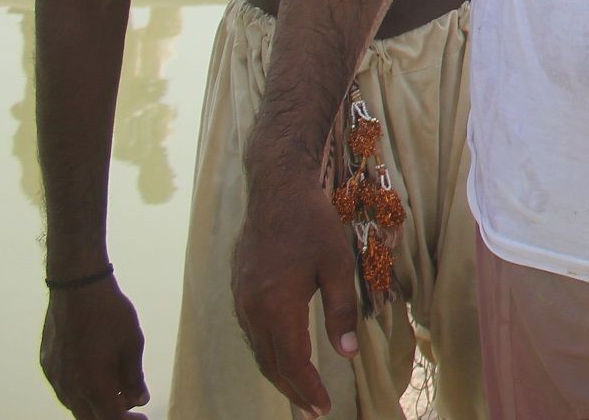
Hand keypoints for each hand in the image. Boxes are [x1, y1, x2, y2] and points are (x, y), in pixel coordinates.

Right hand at [40, 279, 148, 419]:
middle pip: (90, 418)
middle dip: (111, 416)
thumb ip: (134, 377)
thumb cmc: (110, 313)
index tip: (142, 418)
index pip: (111, 419)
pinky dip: (81, 392)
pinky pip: (64, 389)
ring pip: (75, 406)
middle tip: (130, 410)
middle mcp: (70, 388)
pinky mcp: (47, 366)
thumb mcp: (133, 344)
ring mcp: (55, 378)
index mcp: (94, 385)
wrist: (77, 287)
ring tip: (117, 393)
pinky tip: (96, 378)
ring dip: (95, 405)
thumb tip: (139, 400)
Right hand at [232, 161, 362, 415]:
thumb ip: (342, 311)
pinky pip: (253, 333)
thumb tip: (348, 353)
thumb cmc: (313, 224)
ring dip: (280, 373)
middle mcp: (252, 308)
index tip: (323, 408)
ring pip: (259, 350)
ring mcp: (241, 300)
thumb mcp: (337, 265)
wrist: (276, 191)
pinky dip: (269, 352)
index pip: (291, 361)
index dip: (307, 388)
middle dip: (293, 389)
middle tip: (314, 410)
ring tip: (302, 391)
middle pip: (271, 362)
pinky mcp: (239, 291)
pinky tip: (284, 356)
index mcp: (277, 305)